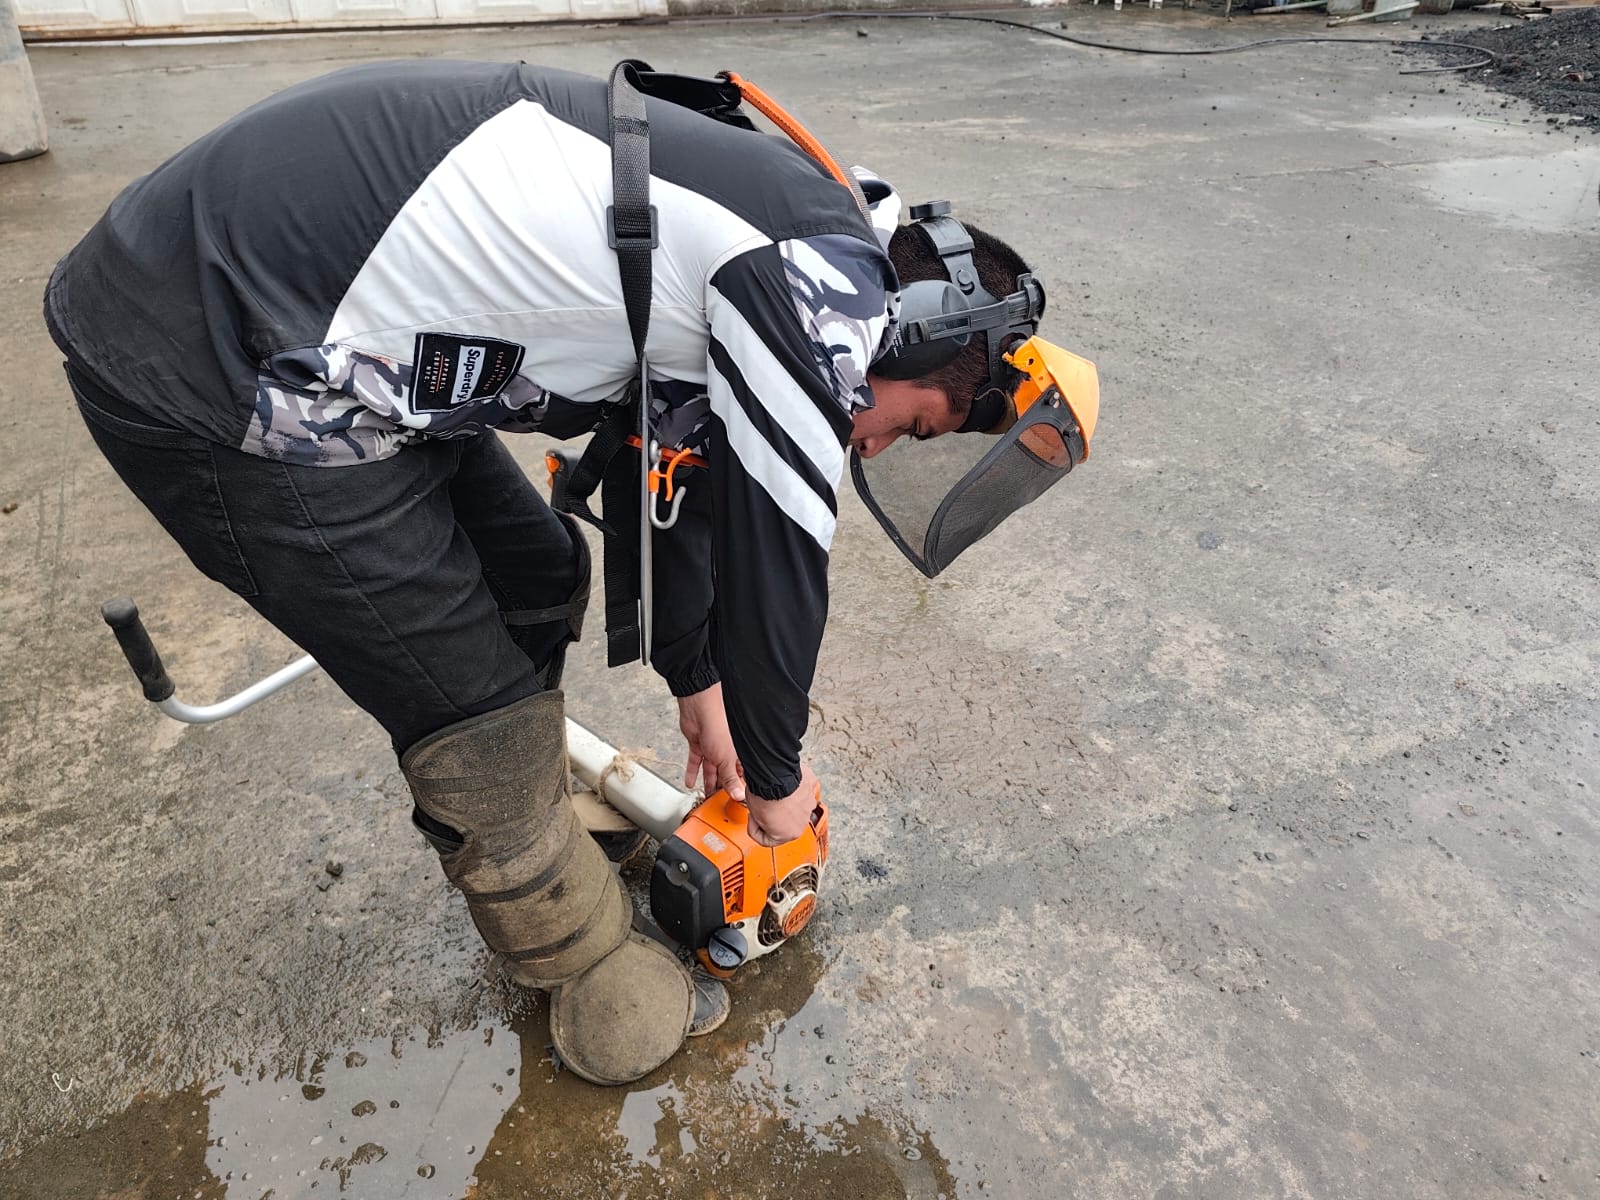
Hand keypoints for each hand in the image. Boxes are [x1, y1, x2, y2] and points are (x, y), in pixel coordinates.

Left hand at [677, 683, 744, 802]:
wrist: (700, 710)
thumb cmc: (719, 726)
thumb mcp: (726, 759)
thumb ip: (730, 778)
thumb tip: (738, 795)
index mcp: (738, 754)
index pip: (740, 774)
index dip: (737, 787)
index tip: (735, 800)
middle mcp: (726, 752)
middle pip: (724, 773)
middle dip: (721, 787)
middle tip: (718, 801)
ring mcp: (712, 748)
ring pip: (710, 769)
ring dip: (707, 782)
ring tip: (705, 796)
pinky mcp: (698, 745)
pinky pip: (696, 762)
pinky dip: (692, 772)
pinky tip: (690, 783)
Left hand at [747, 762, 819, 847]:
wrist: (774, 775)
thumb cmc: (763, 796)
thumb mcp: (755, 816)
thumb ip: (763, 822)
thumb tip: (765, 817)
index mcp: (788, 835)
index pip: (768, 840)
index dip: (755, 830)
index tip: (753, 820)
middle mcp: (802, 823)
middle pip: (784, 824)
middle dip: (773, 817)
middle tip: (761, 807)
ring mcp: (809, 805)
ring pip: (795, 808)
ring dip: (785, 803)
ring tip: (772, 794)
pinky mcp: (812, 789)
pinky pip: (802, 792)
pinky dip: (794, 789)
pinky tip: (784, 784)